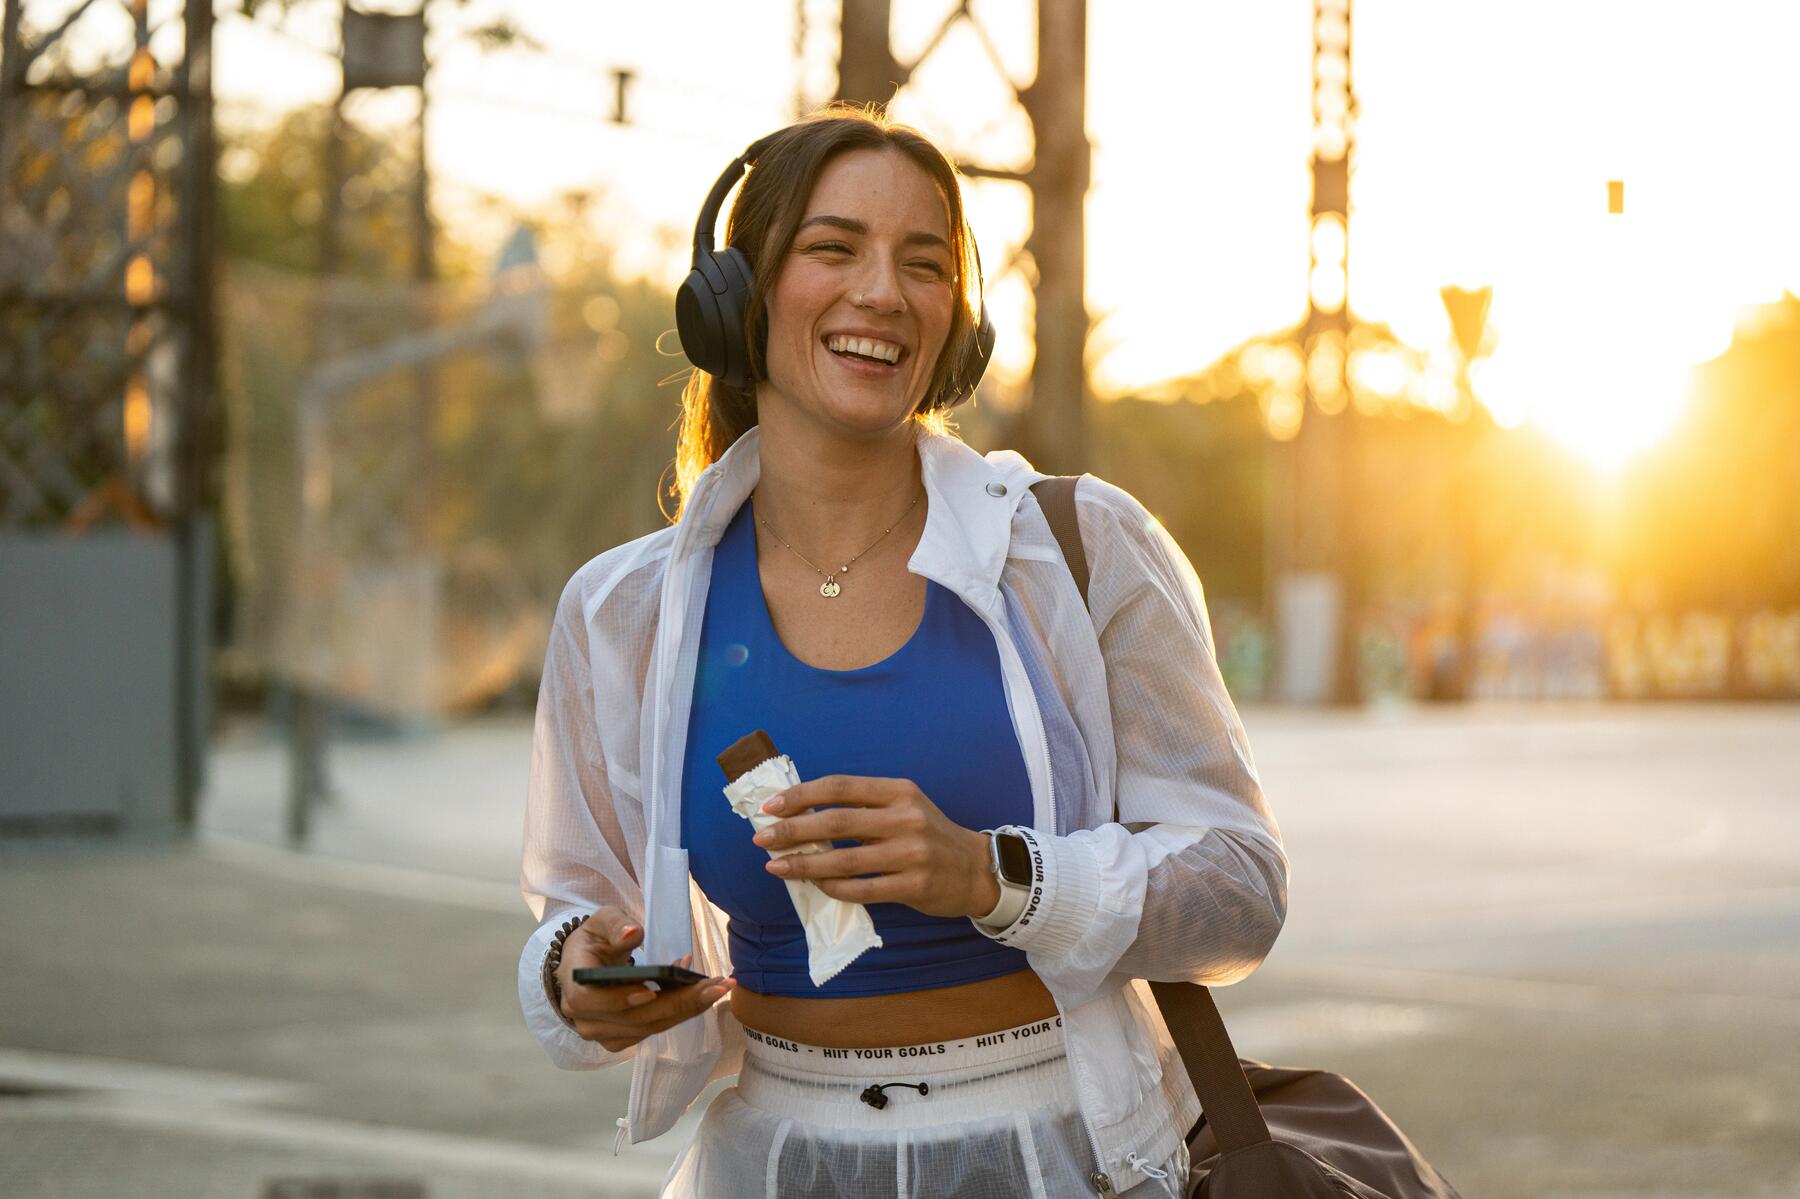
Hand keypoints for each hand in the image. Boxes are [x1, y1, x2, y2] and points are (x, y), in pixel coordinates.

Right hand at [555, 906, 732, 1051]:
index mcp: (575, 989)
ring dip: (688, 1007)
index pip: (594, 1002)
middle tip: (716, 984)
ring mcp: (605, 1034)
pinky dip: (681, 1011)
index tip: (652, 989)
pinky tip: (703, 992)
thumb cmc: (595, 941)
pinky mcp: (623, 1039)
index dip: (621, 998)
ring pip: (651, 1026)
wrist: (587, 965)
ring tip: (719, 986)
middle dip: (679, 1002)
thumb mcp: (602, 923)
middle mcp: (586, 1020)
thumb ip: (617, 926)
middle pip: (635, 1018)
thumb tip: (634, 934)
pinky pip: (655, 1028)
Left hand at [752, 775, 1000, 918]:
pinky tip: (815, 885)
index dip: (801, 795)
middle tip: (764, 838)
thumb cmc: (928, 835)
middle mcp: (906, 817)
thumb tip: (802, 814)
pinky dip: (833, 887)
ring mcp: (912, 853)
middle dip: (793, 829)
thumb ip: (863, 807)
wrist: (976, 869)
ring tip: (776, 866)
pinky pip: (862, 889)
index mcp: (898, 791)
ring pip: (844, 860)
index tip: (771, 806)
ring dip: (805, 864)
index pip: (840, 787)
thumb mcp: (903, 807)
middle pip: (837, 822)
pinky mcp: (914, 886)